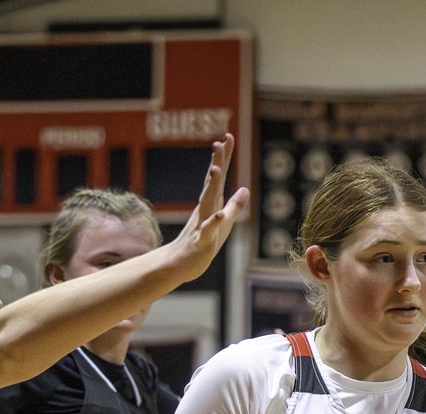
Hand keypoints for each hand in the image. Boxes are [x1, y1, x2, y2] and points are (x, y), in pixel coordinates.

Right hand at [170, 135, 248, 282]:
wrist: (180, 264)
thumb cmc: (203, 243)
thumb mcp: (224, 223)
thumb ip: (234, 206)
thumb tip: (245, 189)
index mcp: (211, 204)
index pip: (218, 177)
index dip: (223, 158)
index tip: (228, 136)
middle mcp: (205, 210)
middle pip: (212, 183)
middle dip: (216, 163)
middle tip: (218, 142)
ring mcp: (202, 225)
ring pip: (207, 203)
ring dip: (211, 186)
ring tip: (216, 169)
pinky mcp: (201, 242)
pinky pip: (207, 232)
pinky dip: (212, 223)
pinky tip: (218, 216)